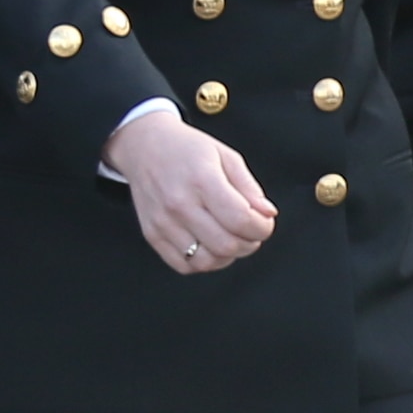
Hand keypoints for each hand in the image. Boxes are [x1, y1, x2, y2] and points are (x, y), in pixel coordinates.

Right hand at [105, 108, 276, 275]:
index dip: (262, 228)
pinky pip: (184, 265)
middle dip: (249, 243)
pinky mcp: (152, 235)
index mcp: (202, 179)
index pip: (241, 219)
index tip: (264, 222)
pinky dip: (203, 262)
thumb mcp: (226, 156)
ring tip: (230, 239)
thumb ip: (249, 187)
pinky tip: (209, 245)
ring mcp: (163, 222)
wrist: (143, 147)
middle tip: (250, 231)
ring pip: (206, 261)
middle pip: (226, 245)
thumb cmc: (186, 150)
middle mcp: (179, 203)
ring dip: (227, 256)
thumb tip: (268, 214)